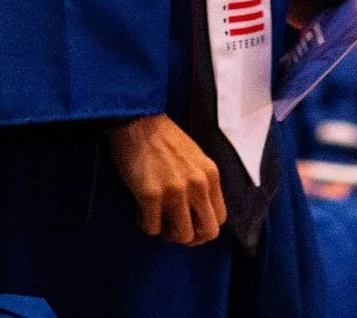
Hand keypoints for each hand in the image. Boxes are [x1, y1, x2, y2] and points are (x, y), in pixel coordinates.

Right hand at [108, 113, 225, 245]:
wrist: (136, 119)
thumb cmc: (162, 136)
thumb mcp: (194, 157)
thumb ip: (200, 182)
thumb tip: (197, 210)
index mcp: (210, 175)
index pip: (220, 218)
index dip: (204, 227)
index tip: (190, 223)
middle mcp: (197, 185)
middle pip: (207, 232)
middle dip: (191, 237)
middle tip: (174, 228)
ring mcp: (175, 192)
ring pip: (182, 236)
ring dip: (167, 232)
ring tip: (155, 218)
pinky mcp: (151, 196)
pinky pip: (152, 228)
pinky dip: (145, 223)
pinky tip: (139, 209)